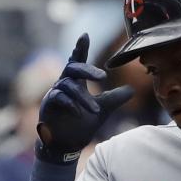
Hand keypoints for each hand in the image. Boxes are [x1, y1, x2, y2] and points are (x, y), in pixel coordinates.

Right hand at [36, 33, 132, 158]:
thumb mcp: (103, 110)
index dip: (81, 48)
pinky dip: (69, 103)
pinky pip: (57, 98)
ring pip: (68, 86)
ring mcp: (54, 94)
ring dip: (83, 98)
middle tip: (103, 77)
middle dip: (87, 70)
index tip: (85, 35)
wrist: (67, 145)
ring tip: (96, 110)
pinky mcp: (48, 105)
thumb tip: (133, 90)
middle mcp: (64, 84)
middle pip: (73, 68)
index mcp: (77, 82)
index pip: (78, 61)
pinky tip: (78, 112)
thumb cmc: (82, 124)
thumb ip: (115, 98)